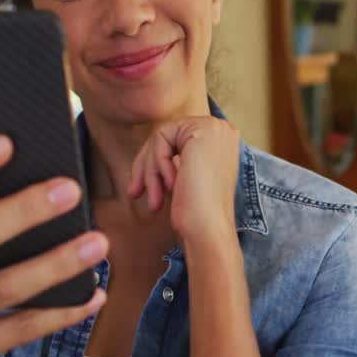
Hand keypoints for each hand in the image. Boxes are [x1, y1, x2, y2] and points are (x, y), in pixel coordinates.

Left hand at [127, 116, 240, 247]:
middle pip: (166, 136)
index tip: (140, 189)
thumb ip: (174, 158)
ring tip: (153, 199)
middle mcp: (221, 129)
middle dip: (146, 166)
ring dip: (150, 170)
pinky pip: (161, 138)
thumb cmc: (196, 213)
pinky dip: (158, 164)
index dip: (154, 162)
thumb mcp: (183, 177)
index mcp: (221, 141)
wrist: (208, 229)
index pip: (175, 139)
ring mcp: (214, 127)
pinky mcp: (202, 131)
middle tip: (135, 192)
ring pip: (161, 137)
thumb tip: (146, 152)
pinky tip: (169, 187)